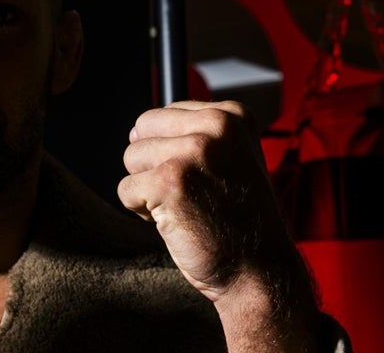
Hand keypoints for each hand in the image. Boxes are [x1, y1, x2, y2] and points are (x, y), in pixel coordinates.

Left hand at [117, 101, 320, 350]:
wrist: (258, 269)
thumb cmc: (236, 218)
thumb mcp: (229, 158)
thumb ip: (190, 135)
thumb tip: (134, 131)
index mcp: (231, 115)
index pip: (161, 116)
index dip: (170, 152)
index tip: (203, 178)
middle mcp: (215, 126)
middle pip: (142, 130)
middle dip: (152, 165)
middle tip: (188, 194)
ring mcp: (193, 152)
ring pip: (130, 158)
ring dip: (148, 189)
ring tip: (184, 207)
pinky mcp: (169, 181)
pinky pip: (125, 189)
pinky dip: (142, 212)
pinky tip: (176, 221)